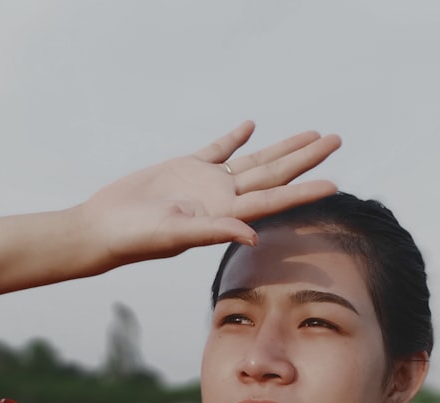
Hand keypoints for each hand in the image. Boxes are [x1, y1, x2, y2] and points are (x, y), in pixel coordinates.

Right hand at [79, 121, 340, 267]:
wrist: (103, 228)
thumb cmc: (136, 238)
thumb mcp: (177, 235)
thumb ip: (215, 231)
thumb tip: (252, 234)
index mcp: (225, 214)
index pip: (274, 200)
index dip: (305, 191)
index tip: (334, 183)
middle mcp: (222, 199)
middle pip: (274, 174)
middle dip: (306, 158)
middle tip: (336, 140)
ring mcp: (205, 183)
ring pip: (253, 160)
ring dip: (281, 148)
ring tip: (311, 134)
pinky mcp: (185, 167)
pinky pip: (217, 150)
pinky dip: (234, 138)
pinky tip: (251, 127)